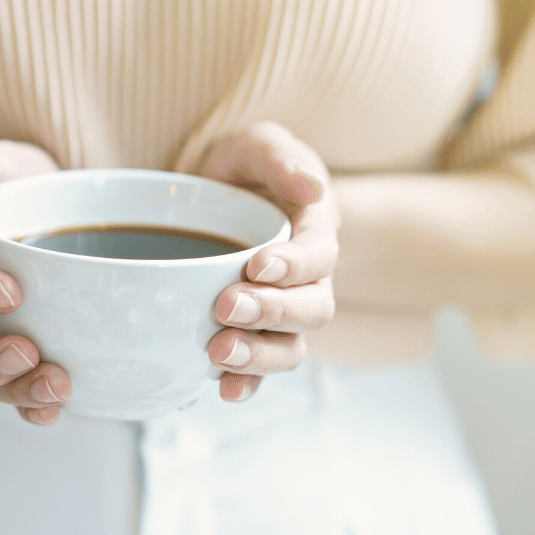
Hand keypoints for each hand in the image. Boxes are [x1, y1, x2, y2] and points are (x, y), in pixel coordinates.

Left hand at [197, 122, 338, 401]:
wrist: (215, 196)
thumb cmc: (243, 168)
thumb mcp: (257, 144)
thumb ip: (279, 157)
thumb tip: (310, 187)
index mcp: (314, 229)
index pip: (319, 254)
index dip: (294, 266)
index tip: (256, 265)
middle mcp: (307, 278)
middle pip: (312, 309)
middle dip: (272, 312)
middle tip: (226, 306)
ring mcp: (282, 311)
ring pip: (292, 346)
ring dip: (260, 356)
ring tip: (219, 352)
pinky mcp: (254, 333)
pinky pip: (261, 370)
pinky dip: (246, 383)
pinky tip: (223, 389)